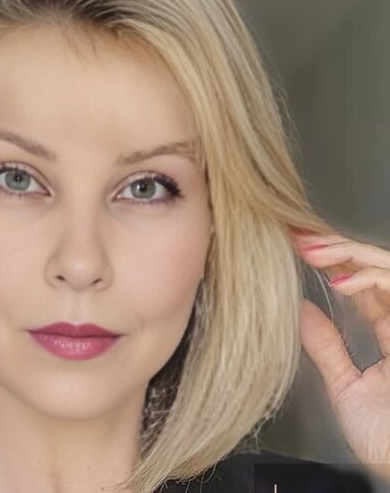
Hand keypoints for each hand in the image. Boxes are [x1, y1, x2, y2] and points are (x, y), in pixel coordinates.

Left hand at [292, 228, 389, 480]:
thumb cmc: (384, 439)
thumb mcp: (347, 386)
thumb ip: (327, 347)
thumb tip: (298, 311)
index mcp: (389, 333)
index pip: (361, 284)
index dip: (331, 262)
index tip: (295, 246)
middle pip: (374, 267)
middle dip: (335, 247)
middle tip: (298, 236)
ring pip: (387, 267)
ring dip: (347, 252)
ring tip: (310, 249)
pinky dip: (369, 278)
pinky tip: (339, 280)